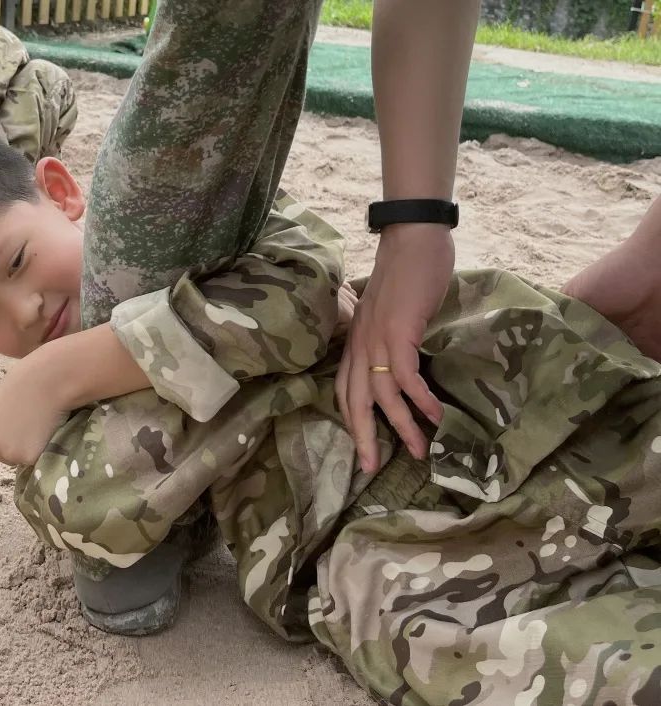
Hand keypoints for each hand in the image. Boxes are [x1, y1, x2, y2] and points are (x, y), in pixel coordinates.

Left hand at [0, 352, 71, 467]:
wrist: (48, 380)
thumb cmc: (29, 382)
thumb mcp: (1, 403)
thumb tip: (9, 434)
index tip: (12, 441)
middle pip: (4, 459)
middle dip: (17, 449)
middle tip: (31, 426)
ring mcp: (7, 453)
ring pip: (22, 460)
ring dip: (31, 449)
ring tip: (40, 425)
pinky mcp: (27, 458)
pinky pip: (39, 460)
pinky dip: (45, 450)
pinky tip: (48, 430)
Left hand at [335, 223, 450, 472]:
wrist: (413, 239)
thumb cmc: (406, 275)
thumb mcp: (391, 316)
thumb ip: (392, 341)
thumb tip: (408, 366)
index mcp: (356, 344)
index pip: (344, 392)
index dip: (352, 423)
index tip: (362, 450)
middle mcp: (359, 346)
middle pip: (354, 403)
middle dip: (364, 439)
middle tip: (373, 468)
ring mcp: (376, 340)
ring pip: (382, 396)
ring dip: (402, 427)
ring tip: (420, 452)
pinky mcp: (398, 333)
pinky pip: (405, 376)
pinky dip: (420, 399)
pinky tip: (436, 417)